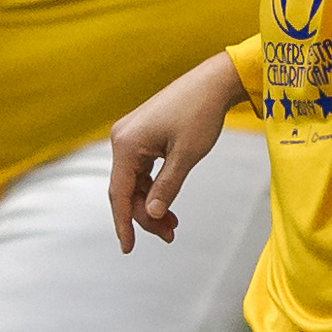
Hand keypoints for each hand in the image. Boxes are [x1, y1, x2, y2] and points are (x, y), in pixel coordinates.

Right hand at [106, 50, 245, 249]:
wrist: (212, 83)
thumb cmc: (200, 114)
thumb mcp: (186, 156)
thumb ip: (167, 187)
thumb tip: (152, 215)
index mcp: (127, 144)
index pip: (119, 193)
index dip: (123, 223)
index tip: (128, 248)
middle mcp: (122, 139)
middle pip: (127, 190)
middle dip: (146, 216)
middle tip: (169, 234)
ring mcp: (130, 136)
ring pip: (135, 182)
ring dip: (151, 204)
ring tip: (173, 224)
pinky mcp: (141, 135)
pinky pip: (141, 170)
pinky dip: (154, 188)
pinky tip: (167, 203)